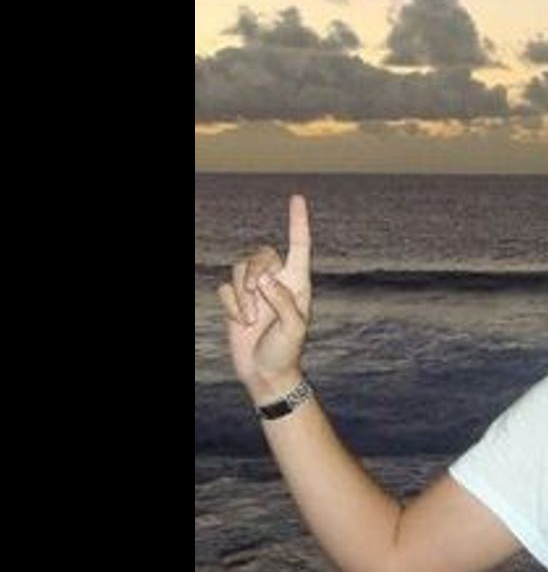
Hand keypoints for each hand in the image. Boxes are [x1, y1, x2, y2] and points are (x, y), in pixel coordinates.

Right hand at [217, 195, 312, 401]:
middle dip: (255, 272)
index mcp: (298, 283)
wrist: (266, 374)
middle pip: (261, 254)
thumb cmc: (287, 351)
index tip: (296, 198)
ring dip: (243, 294)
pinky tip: (243, 323)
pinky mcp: (236, 301)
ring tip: (253, 318)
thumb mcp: (294, 328)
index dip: (298, 222)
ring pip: (240, 268)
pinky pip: (225, 288)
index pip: (299, 245)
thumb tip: (264, 278)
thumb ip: (283, 301)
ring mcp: (255, 291)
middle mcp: (277, 281)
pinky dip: (231, 305)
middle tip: (259, 298)